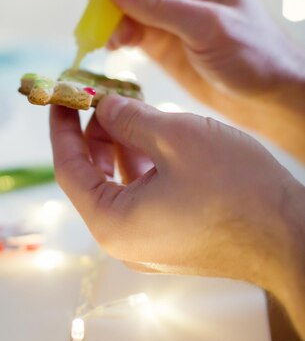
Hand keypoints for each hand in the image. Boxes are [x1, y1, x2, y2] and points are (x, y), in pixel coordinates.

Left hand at [50, 96, 304, 340]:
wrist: (291, 235)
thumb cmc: (236, 188)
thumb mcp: (175, 137)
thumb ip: (128, 118)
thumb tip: (104, 107)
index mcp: (112, 223)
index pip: (68, 169)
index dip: (61, 128)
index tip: (60, 97)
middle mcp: (123, 241)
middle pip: (92, 177)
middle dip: (93, 133)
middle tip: (98, 95)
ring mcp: (149, 244)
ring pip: (119, 184)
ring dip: (120, 145)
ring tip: (128, 106)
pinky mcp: (171, 239)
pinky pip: (143, 196)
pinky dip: (142, 163)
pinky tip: (152, 133)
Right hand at [95, 0, 304, 159]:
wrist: (266, 96)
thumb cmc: (254, 54)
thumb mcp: (207, 27)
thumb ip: (160, 4)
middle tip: (97, 21)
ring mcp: (165, 10)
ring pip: (120, 2)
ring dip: (106, 18)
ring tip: (109, 40)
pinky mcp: (157, 37)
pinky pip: (124, 28)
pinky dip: (113, 35)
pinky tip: (113, 48)